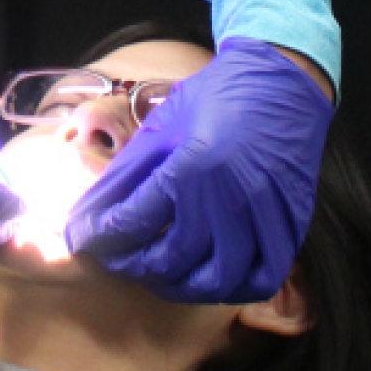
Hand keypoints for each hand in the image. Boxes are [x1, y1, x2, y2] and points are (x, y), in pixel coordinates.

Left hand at [64, 38, 331, 302]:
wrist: (280, 82)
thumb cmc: (214, 98)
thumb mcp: (160, 127)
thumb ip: (123, 176)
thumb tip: (84, 216)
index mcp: (191, 168)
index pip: (130, 223)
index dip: (96, 237)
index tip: (80, 240)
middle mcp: (229, 199)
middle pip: (169, 260)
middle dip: (131, 266)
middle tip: (117, 258)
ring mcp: (264, 217)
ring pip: (216, 281)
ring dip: (178, 286)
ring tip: (158, 274)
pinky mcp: (290, 225)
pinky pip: (262, 278)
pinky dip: (233, 288)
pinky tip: (209, 277)